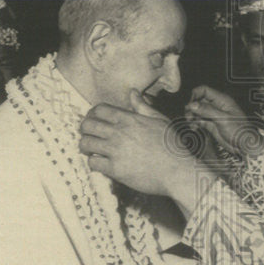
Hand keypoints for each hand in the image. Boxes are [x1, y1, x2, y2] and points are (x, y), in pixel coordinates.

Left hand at [79, 91, 210, 212]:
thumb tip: (132, 92)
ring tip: (93, 150)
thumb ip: (143, 107)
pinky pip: (93, 163)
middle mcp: (119, 133)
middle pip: (87, 125)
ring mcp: (115, 151)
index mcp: (129, 119)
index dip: (93, 114)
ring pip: (86, 144)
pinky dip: (94, 163)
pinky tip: (101, 163)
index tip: (95, 120)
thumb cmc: (172, 146)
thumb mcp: (160, 121)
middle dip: (85, 129)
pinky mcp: (115, 169)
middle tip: (90, 135)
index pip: (99, 110)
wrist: (178, 171)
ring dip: (86, 146)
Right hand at [185, 86, 263, 155]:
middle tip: (189, 116)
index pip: (204, 90)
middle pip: (198, 100)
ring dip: (191, 116)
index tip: (190, 105)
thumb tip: (192, 105)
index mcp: (222, 100)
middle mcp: (216, 106)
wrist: (243, 146)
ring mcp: (213, 115)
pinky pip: (198, 120)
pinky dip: (194, 123)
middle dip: (192, 107)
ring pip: (197, 111)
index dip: (195, 95)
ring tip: (191, 123)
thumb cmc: (239, 131)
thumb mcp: (223, 119)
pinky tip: (194, 128)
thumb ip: (207, 111)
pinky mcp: (210, 125)